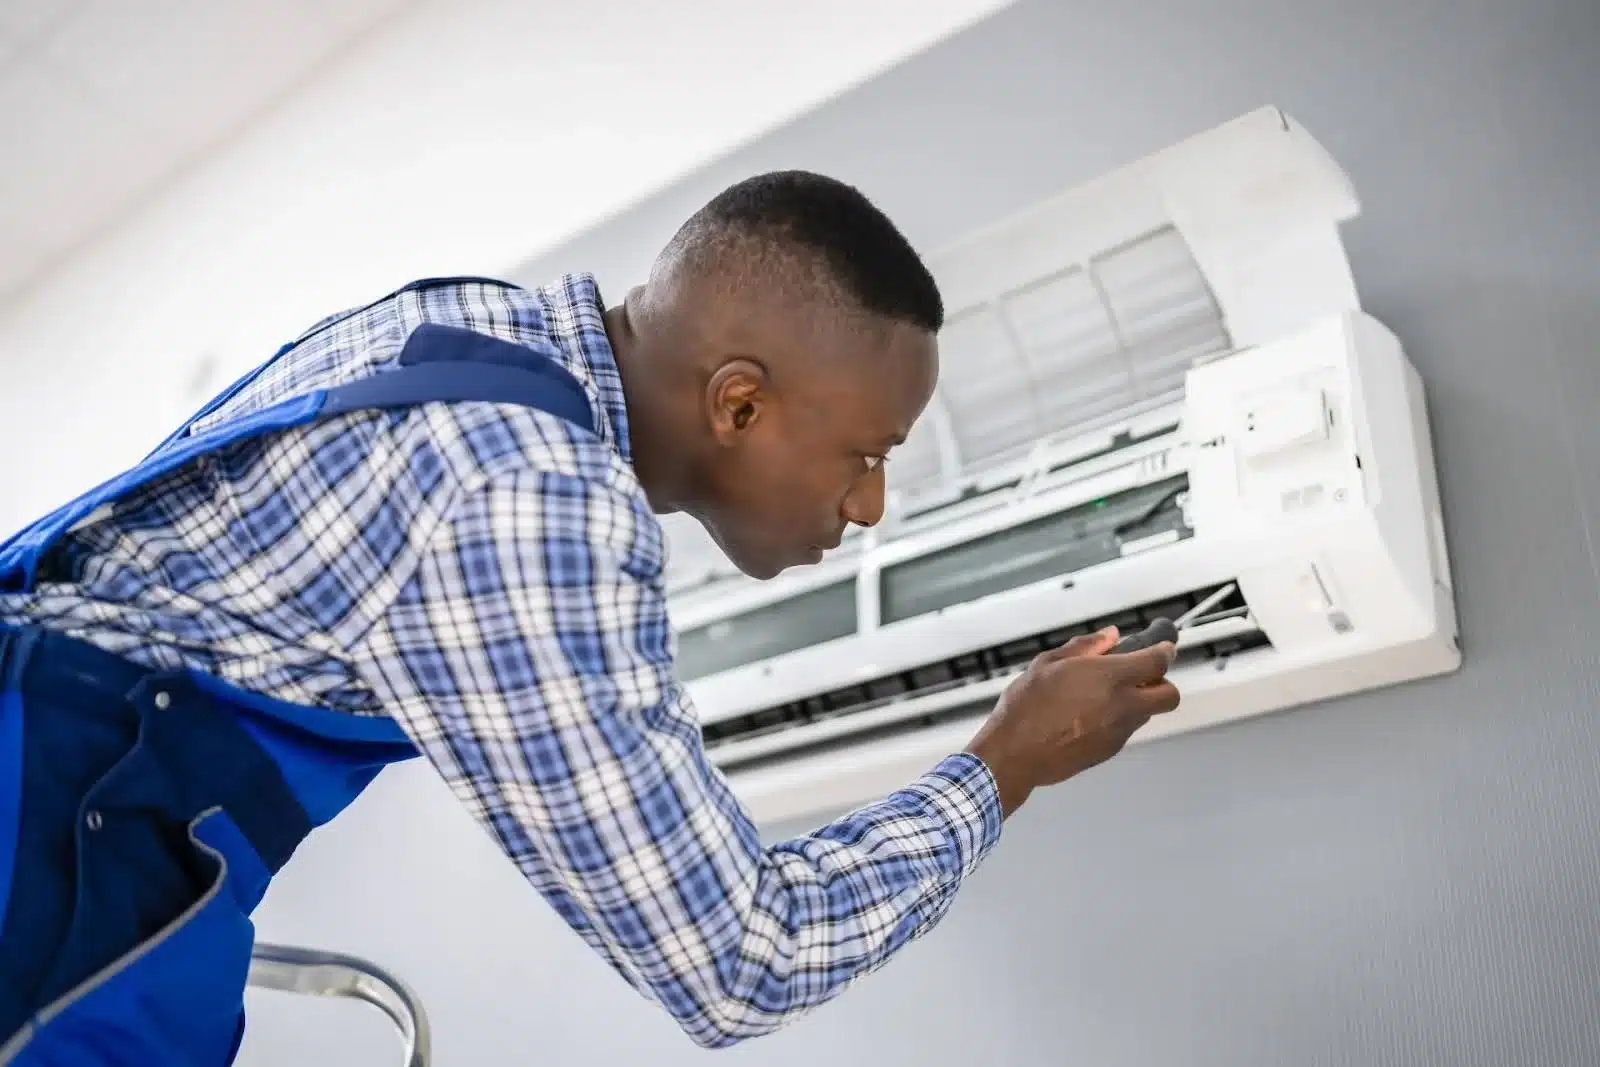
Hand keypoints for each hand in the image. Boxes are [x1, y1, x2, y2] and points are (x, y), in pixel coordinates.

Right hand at [964, 627, 1179, 815]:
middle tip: (1142, 675)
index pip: (1158, 662)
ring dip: (1138, 702)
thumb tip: (1109, 636)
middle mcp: (1122, 706)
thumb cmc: (1026, 707)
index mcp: (1109, 678)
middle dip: (1163, 682)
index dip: (1165, 651)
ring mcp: (1118, 732)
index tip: (1163, 647)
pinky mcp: (1110, 751)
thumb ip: (1084, 646)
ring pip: (1148, 714)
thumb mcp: (1048, 663)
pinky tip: (1089, 715)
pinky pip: (1126, 730)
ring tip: (1104, 695)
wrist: (1014, 754)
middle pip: (1169, 695)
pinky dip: (1118, 720)